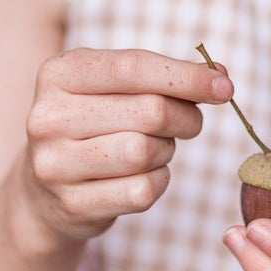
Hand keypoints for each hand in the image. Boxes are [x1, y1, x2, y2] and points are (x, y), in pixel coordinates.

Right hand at [14, 49, 231, 249]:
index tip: (225, 87)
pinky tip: (147, 174)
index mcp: (59, 73)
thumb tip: (221, 79)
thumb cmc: (95, 124)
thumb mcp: (114, 87)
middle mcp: (48, 117)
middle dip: (185, 117)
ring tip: (157, 147)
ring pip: (145, 152)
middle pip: (149, 111)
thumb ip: (165, 76)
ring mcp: (54, 164)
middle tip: (190, 122)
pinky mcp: (71, 204)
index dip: (186, 76)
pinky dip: (158, 181)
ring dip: (167, 150)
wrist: (46, 188)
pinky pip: (141, 192)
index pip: (132, 66)